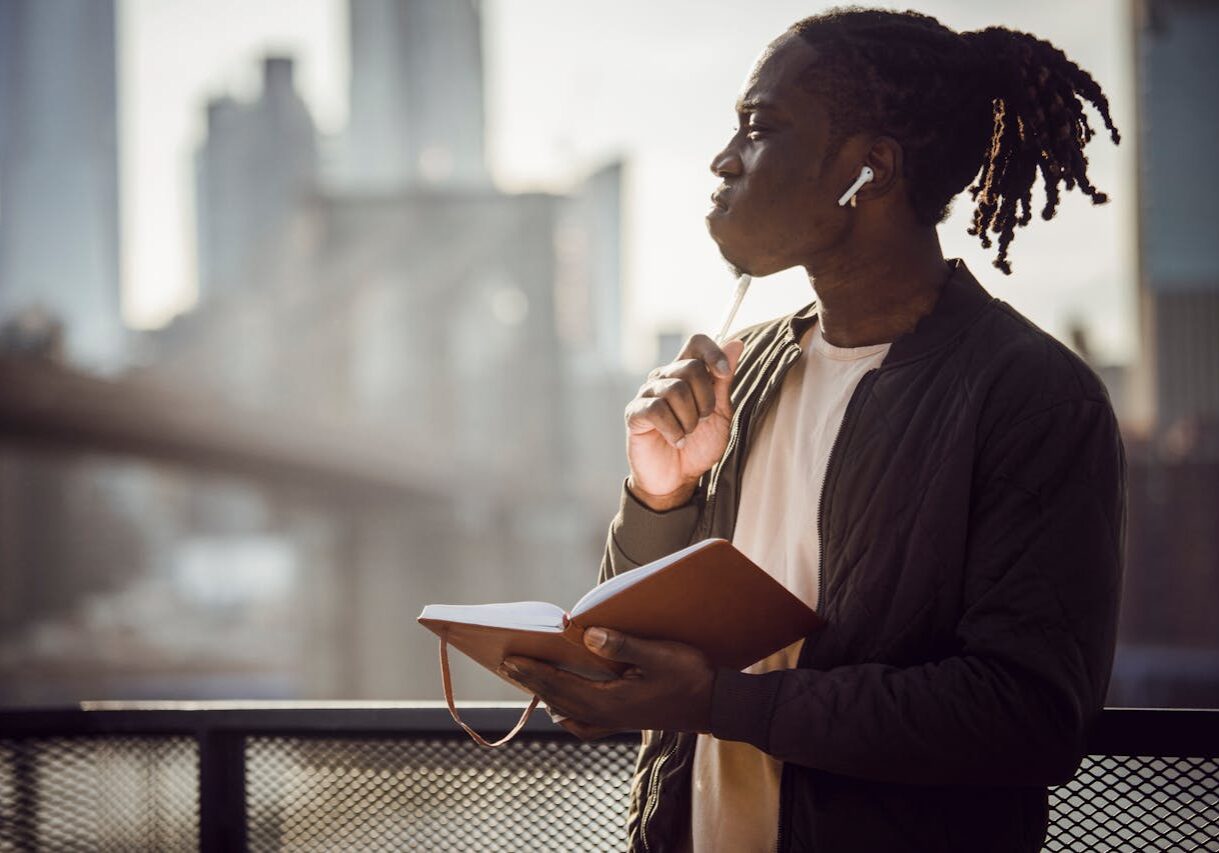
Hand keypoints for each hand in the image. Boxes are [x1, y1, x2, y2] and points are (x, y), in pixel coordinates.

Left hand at [499, 627, 714, 738]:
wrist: (716, 704)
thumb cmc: (690, 675)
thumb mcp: (659, 653)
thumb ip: (622, 644)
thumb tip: (586, 634)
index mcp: (609, 701)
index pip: (560, 686)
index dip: (533, 672)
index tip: (510, 658)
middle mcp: (606, 715)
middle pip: (558, 699)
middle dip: (532, 681)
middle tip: (507, 663)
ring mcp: (614, 722)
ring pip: (569, 711)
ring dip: (547, 695)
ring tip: (529, 678)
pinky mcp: (624, 721)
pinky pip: (585, 722)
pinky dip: (568, 713)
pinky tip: (563, 707)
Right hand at [625, 335, 744, 509]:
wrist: (678, 479)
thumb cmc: (699, 445)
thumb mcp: (720, 413)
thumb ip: (724, 381)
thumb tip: (736, 344)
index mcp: (686, 374)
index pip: (696, 343)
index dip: (713, 353)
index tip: (725, 373)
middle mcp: (664, 378)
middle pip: (691, 368)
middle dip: (706, 399)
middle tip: (702, 420)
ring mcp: (647, 394)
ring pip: (676, 390)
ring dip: (690, 419)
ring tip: (687, 433)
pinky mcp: (635, 414)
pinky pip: (657, 410)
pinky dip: (674, 430)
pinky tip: (676, 441)